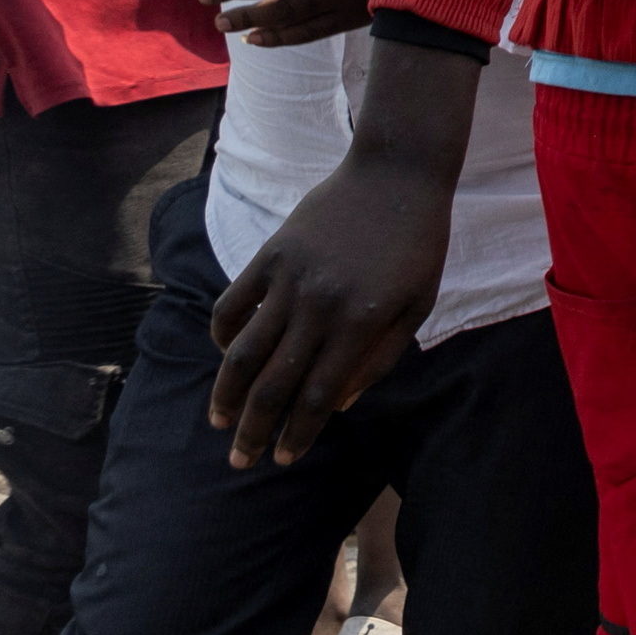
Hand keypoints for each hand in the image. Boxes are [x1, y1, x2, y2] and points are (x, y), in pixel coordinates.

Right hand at [210, 154, 449, 465]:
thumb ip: (378, 359)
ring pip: (241, 353)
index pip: (316, 398)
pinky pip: (231, 306)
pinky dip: (222, 337)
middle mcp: (320, 306)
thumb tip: (335, 407)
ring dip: (225, 395)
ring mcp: (289, 280)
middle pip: (272, 386)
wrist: (397, 172)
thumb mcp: (416, 305)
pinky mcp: (269, 255)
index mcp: (361, 323)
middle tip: (238, 462)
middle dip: (252, 431)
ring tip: (218, 422)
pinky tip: (227, 358)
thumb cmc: (417, 244)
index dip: (297, 436)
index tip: (283, 460)